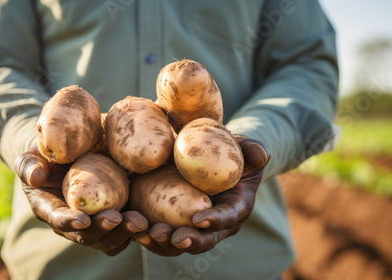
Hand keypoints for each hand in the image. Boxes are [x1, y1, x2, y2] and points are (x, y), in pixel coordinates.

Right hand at [14, 147, 147, 255]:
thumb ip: (29, 164)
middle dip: (102, 231)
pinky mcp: (116, 218)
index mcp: (50, 208)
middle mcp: (73, 222)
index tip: (83, 219)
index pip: (57, 219)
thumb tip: (36, 177)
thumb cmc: (50, 152)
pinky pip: (127, 232)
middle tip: (117, 219)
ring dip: (125, 233)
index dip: (69, 221)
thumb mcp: (33, 154)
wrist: (74, 152)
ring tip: (140, 223)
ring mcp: (96, 223)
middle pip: (87, 236)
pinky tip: (153, 223)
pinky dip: (139, 231)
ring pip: (110, 239)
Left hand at [136, 136, 269, 254]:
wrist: (213, 159)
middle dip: (188, 240)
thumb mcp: (245, 148)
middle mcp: (216, 224)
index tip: (199, 220)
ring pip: (180, 243)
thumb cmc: (232, 152)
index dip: (215, 221)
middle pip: (204, 240)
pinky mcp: (174, 222)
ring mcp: (194, 226)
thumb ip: (254, 149)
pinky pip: (162, 234)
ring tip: (146, 234)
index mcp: (235, 207)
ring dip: (162, 243)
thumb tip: (260, 154)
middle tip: (172, 237)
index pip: (228, 218)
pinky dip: (147, 234)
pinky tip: (132, 228)